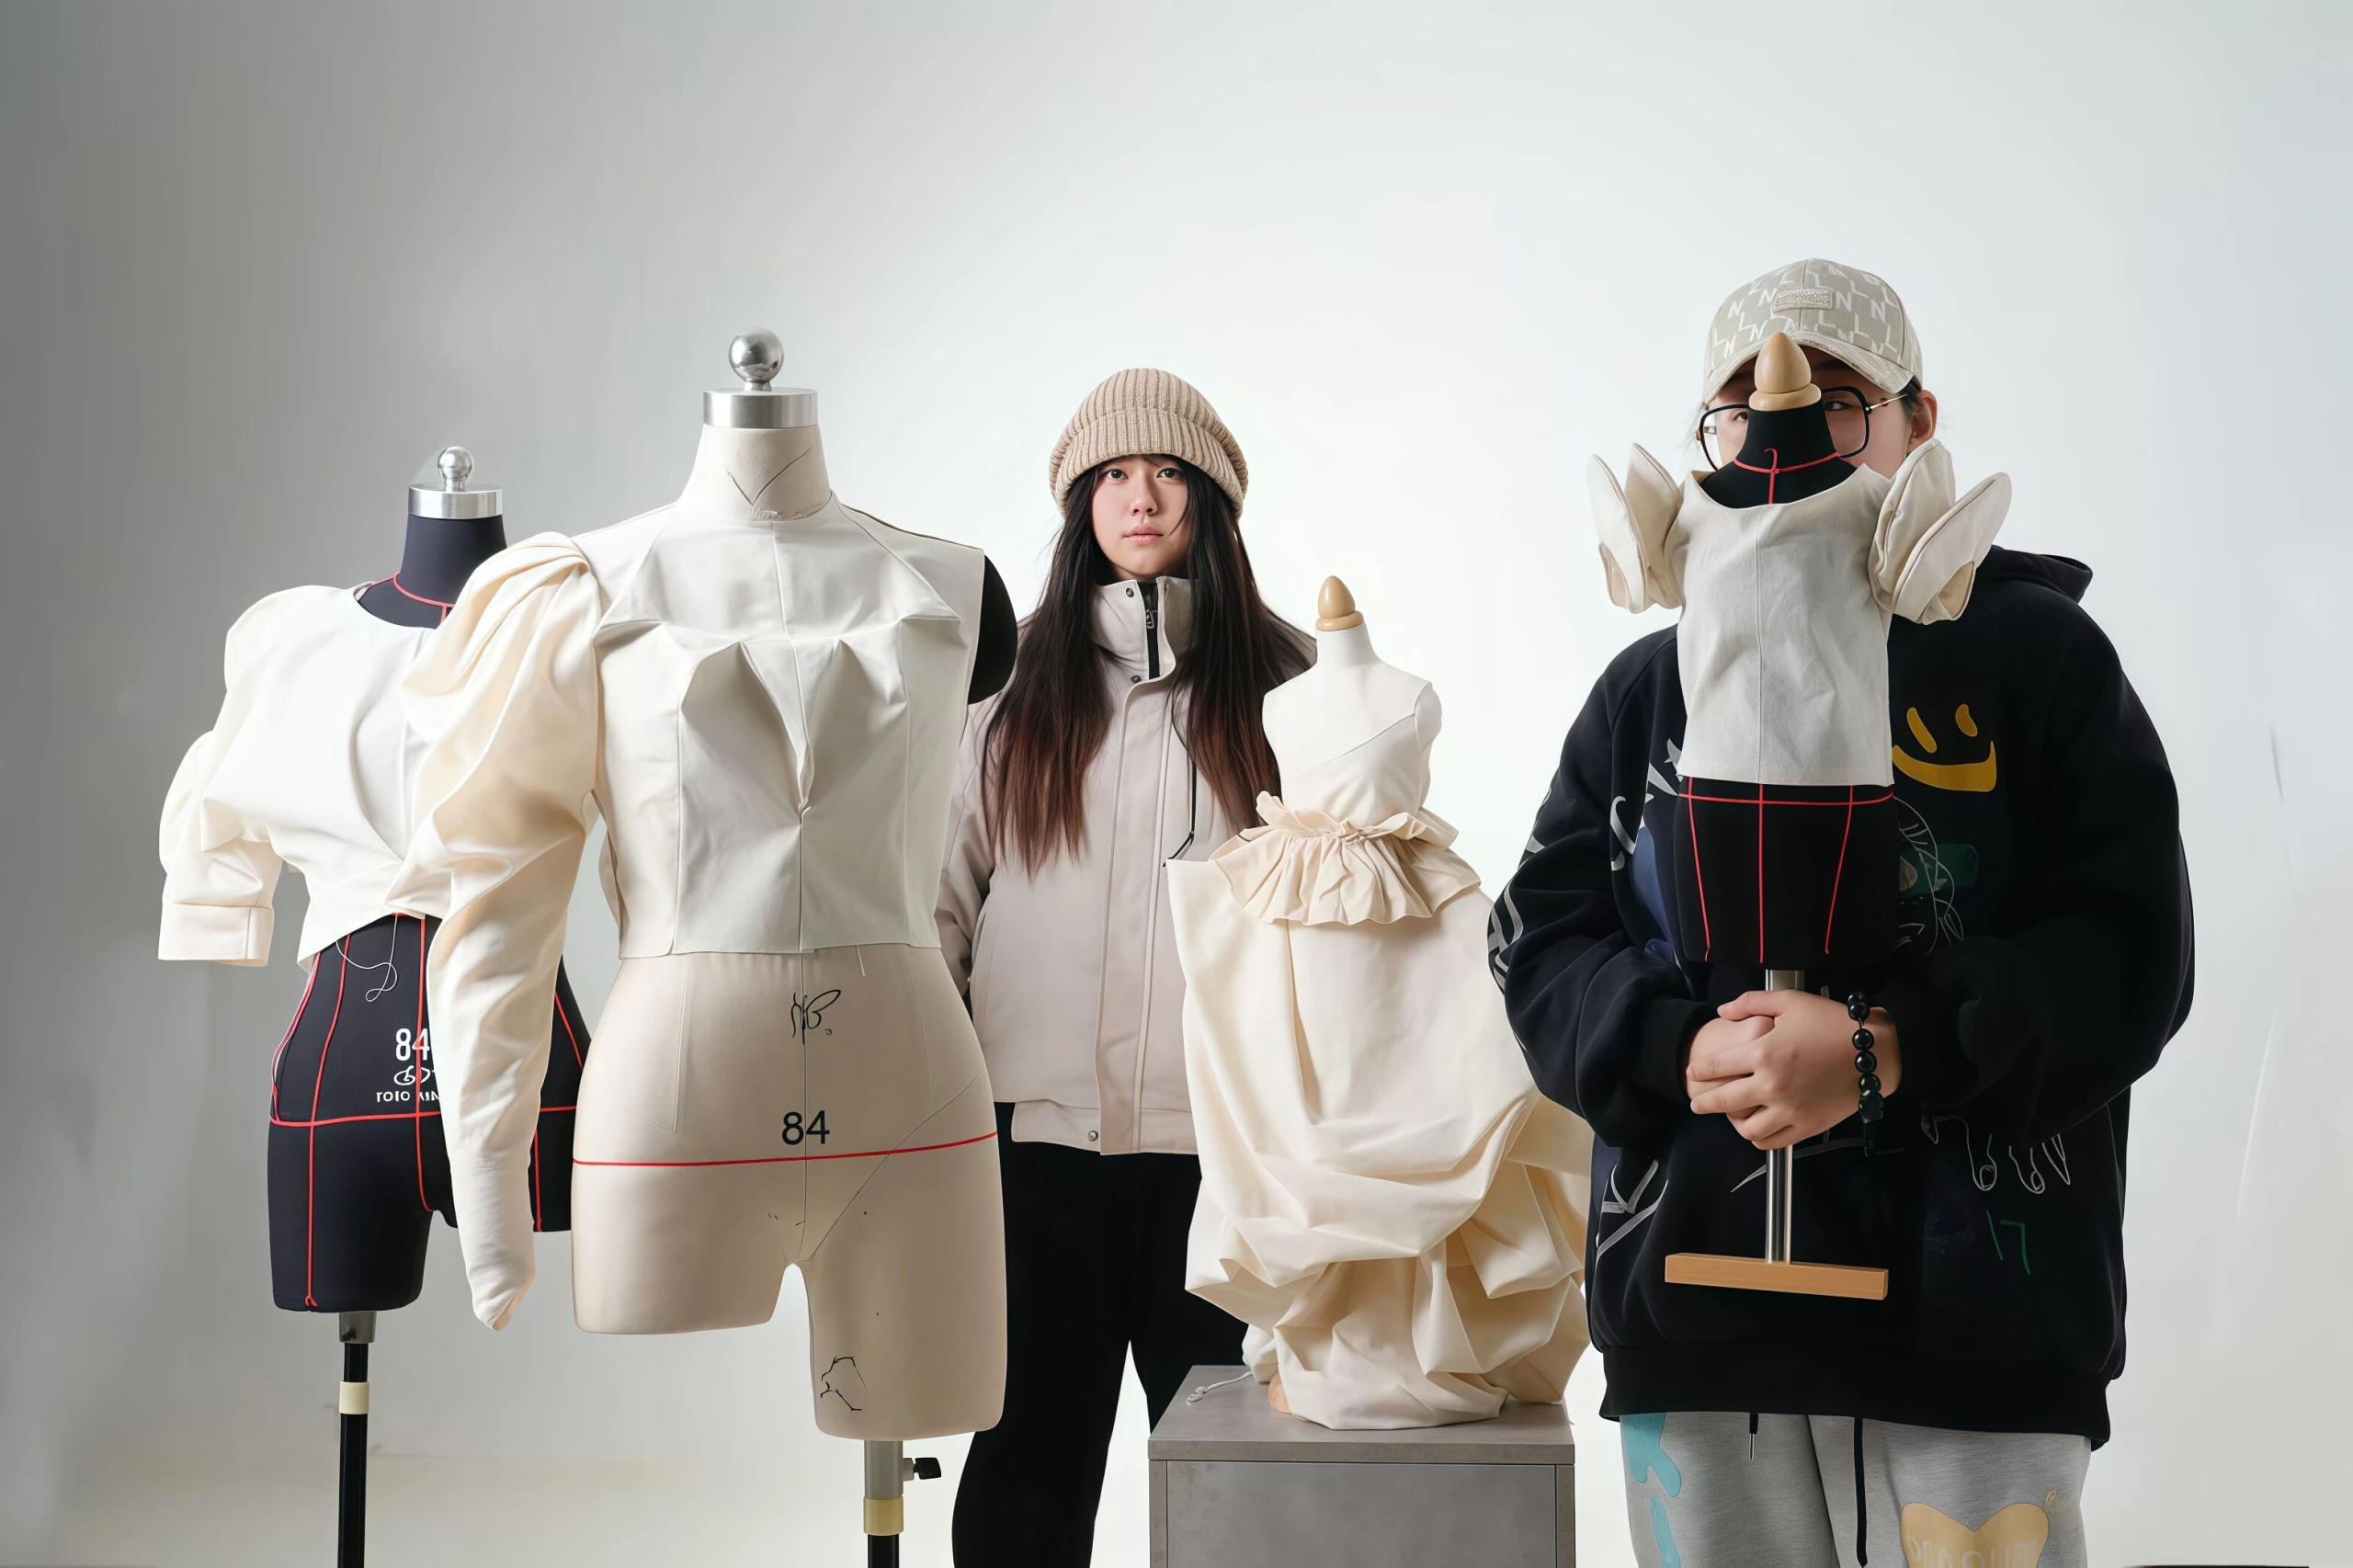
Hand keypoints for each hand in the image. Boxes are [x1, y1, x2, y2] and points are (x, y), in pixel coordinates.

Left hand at [1685, 990, 1900, 1150]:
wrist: (1873, 1051)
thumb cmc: (1830, 1022)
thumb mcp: (1789, 1001)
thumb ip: (1751, 1003)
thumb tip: (1722, 1011)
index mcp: (1762, 1052)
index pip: (1716, 1066)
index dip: (1699, 1071)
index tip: (1692, 1073)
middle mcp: (1771, 1085)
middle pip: (1724, 1102)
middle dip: (1704, 1103)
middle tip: (1697, 1104)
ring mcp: (1789, 1109)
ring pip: (1747, 1129)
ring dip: (1734, 1123)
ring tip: (1733, 1116)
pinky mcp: (1807, 1126)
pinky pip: (1773, 1142)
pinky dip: (1759, 1138)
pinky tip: (1758, 1128)